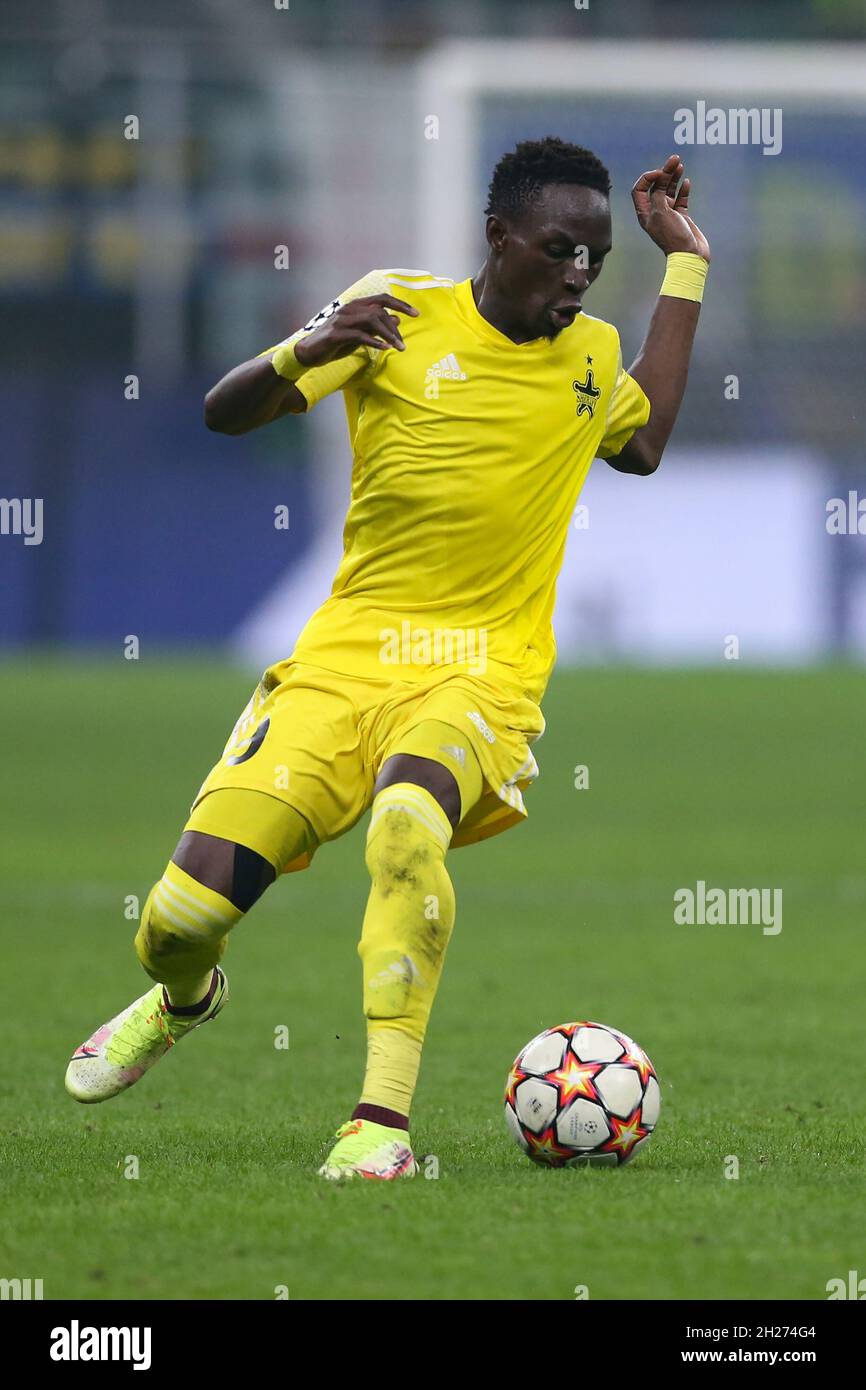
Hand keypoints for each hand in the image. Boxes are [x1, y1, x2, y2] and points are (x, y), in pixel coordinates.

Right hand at [294, 293, 419, 367]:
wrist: (309, 353)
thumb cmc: (335, 343)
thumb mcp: (360, 334)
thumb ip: (376, 326)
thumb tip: (397, 320)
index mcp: (356, 306)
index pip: (382, 299)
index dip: (400, 304)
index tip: (416, 314)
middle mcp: (349, 309)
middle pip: (380, 310)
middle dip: (395, 328)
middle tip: (403, 345)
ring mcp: (342, 321)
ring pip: (372, 320)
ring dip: (388, 334)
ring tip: (397, 348)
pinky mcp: (336, 334)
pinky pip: (359, 335)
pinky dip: (374, 341)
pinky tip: (384, 348)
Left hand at [631, 155, 710, 263]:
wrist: (689, 254)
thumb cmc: (673, 236)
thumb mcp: (660, 212)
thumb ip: (657, 194)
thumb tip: (659, 181)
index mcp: (645, 213)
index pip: (639, 189)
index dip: (647, 177)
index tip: (660, 173)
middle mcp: (655, 212)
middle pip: (656, 186)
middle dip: (664, 172)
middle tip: (675, 159)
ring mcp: (668, 214)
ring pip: (668, 190)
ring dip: (673, 177)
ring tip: (680, 165)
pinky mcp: (681, 216)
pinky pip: (680, 199)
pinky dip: (683, 189)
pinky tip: (687, 182)